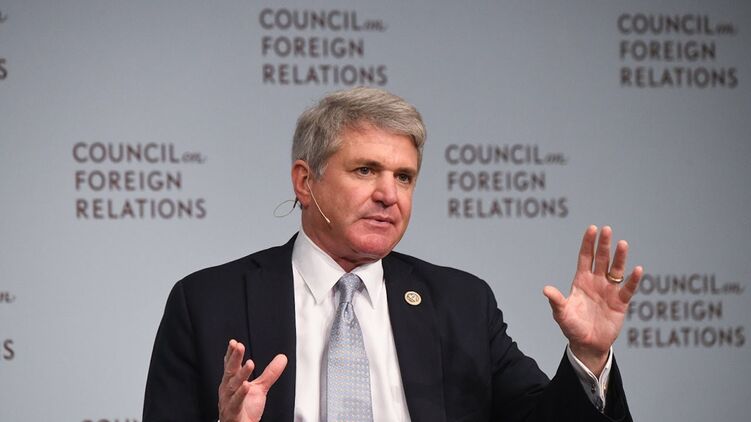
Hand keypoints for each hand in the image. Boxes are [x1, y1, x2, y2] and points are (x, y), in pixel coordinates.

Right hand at [217, 339, 287, 421]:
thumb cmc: (245, 409)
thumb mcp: (260, 388)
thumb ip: (270, 373)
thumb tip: (282, 358)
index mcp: (232, 382)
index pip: (230, 365)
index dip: (231, 354)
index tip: (234, 342)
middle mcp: (227, 390)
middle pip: (230, 371)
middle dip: (234, 358)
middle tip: (238, 346)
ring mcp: (228, 401)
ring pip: (233, 386)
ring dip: (241, 374)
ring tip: (250, 364)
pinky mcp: (232, 412)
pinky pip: (235, 402)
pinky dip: (240, 394)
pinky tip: (246, 386)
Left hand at [543, 226, 641, 375]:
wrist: (587, 344)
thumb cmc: (572, 327)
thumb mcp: (562, 314)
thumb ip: (556, 301)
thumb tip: (546, 290)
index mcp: (581, 280)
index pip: (586, 257)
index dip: (588, 243)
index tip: (592, 228)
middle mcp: (597, 282)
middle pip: (601, 259)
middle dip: (604, 244)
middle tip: (607, 229)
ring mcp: (610, 291)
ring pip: (616, 270)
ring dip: (620, 257)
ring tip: (622, 243)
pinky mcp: (621, 303)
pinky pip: (628, 289)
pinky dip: (632, 280)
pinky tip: (637, 269)